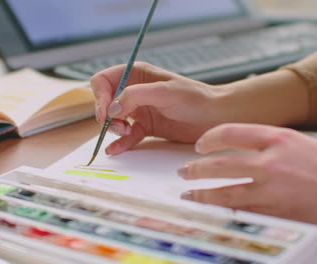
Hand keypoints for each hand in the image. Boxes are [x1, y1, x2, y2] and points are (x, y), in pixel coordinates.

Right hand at [91, 62, 226, 154]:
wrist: (216, 117)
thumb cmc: (196, 98)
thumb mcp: (165, 92)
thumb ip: (136, 96)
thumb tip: (112, 108)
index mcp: (137, 74)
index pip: (104, 80)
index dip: (100, 95)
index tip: (106, 110)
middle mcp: (135, 91)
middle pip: (105, 101)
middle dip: (106, 113)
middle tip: (117, 124)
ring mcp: (140, 111)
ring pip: (114, 120)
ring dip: (114, 128)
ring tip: (127, 132)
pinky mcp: (147, 128)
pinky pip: (127, 136)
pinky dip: (120, 143)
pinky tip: (115, 150)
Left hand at [178, 123, 316, 244]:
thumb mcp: (298, 142)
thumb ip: (267, 143)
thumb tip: (240, 148)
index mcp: (277, 137)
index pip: (229, 132)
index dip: (208, 139)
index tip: (199, 146)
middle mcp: (270, 161)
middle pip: (219, 163)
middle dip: (196, 169)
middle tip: (184, 172)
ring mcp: (271, 188)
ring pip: (224, 191)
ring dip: (201, 193)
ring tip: (189, 194)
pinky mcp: (275, 212)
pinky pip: (240, 212)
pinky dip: (223, 211)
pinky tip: (213, 210)